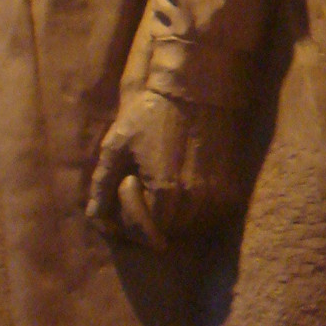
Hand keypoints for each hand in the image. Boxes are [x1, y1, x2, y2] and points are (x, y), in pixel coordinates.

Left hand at [86, 89, 244, 248]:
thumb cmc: (150, 115)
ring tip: (165, 189)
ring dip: (175, 219)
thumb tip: (94, 219)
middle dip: (153, 220)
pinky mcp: (231, 189)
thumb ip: (102, 186)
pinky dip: (196, 213)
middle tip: (146, 190)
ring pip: (191, 228)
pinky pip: (211, 217)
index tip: (131, 195)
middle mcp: (195, 199)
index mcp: (166, 192)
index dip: (133, 220)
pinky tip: (185, 190)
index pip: (147, 232)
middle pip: (169, 234)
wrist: (194, 91)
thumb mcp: (117, 146)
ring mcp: (217, 196)